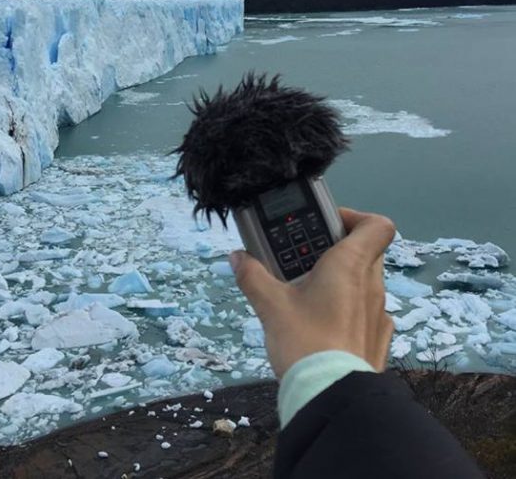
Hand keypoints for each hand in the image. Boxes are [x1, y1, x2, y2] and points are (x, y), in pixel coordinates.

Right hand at [230, 207, 395, 378]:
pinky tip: (326, 325)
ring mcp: (379, 314)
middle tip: (307, 261)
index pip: (376, 225)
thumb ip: (252, 276)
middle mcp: (372, 284)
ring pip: (366, 282)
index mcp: (351, 265)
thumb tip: (237, 257)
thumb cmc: (305, 342)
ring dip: (344, 282)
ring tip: (310, 295)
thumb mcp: (270, 306)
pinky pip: (368, 312)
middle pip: (366, 251)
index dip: (356, 218)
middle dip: (338, 251)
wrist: (331, 398)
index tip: (328, 227)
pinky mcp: (378, 340)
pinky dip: (351, 310)